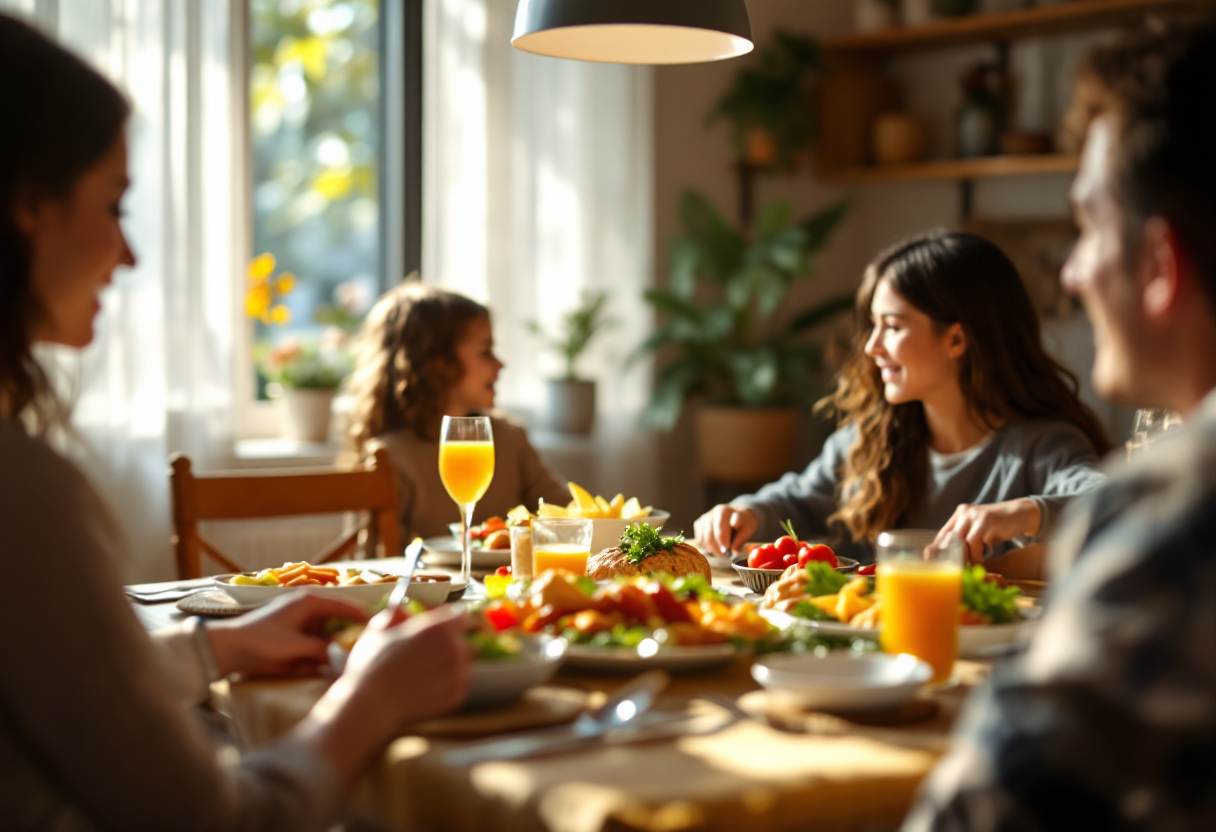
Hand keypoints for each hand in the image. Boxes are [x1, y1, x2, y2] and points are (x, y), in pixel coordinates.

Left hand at [207, 591, 368, 677]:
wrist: (227, 650)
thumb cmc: (260, 643)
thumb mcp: (295, 648)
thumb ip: (323, 651)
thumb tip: (347, 657)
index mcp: (310, 601)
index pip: (346, 605)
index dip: (364, 617)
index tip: (381, 629)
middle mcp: (308, 606)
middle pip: (341, 617)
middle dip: (354, 631)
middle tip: (370, 646)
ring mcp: (301, 619)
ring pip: (331, 629)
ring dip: (341, 641)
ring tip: (355, 655)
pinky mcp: (295, 633)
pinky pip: (319, 639)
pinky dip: (328, 648)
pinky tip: (334, 660)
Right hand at [292, 604, 471, 789]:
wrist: (370, 703)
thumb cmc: (371, 664)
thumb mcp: (378, 628)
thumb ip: (396, 614)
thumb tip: (403, 610)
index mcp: (439, 627)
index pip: (462, 615)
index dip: (451, 620)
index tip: (444, 626)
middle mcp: (455, 649)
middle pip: (465, 641)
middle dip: (452, 645)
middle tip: (429, 653)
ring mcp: (458, 674)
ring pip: (464, 664)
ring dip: (451, 666)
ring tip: (424, 673)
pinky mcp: (457, 696)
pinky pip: (458, 685)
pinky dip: (447, 686)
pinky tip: (425, 687)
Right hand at [693, 504, 756, 555]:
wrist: (735, 515)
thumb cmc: (742, 523)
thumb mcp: (747, 529)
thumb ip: (741, 539)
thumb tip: (733, 550)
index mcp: (725, 511)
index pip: (720, 525)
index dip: (723, 538)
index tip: (727, 547)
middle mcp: (712, 512)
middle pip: (711, 533)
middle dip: (718, 547)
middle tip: (725, 554)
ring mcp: (705, 517)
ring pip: (704, 538)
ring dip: (713, 548)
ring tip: (722, 551)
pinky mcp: (698, 523)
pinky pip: (700, 540)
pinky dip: (707, 546)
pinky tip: (715, 546)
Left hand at [935, 498, 1041, 564]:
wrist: (1021, 514)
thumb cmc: (998, 528)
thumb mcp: (978, 533)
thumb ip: (965, 541)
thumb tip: (949, 560)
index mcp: (959, 515)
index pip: (942, 535)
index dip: (938, 552)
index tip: (940, 566)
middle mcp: (964, 512)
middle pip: (948, 539)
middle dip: (952, 557)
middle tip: (959, 569)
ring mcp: (974, 514)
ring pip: (960, 541)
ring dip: (967, 557)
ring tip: (975, 563)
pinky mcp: (986, 519)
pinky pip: (974, 541)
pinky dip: (977, 554)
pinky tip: (983, 558)